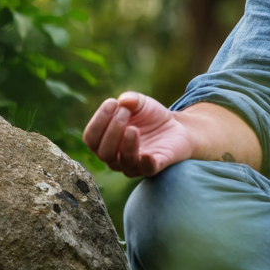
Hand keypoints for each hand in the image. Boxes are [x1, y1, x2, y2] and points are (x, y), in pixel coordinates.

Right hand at [82, 92, 196, 177]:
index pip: (91, 138)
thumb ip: (131, 99)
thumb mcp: (140, 103)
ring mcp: (135, 164)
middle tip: (125, 112)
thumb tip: (124, 100)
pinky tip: (146, 154)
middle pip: (103, 152)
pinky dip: (145, 163)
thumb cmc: (151, 116)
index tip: (113, 102)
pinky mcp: (154, 166)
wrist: (178, 126)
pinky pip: (147, 170)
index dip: (98, 120)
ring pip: (121, 162)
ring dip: (126, 144)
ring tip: (134, 128)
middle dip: (112, 130)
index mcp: (106, 142)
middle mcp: (116, 157)